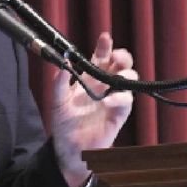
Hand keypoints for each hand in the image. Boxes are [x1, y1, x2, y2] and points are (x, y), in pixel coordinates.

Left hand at [49, 32, 136, 186]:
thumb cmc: (64, 123)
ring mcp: (113, 99)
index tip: (105, 37)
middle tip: (116, 57)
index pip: (101, 57)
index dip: (105, 46)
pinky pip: (126, 102)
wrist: (69, 149)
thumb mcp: (57, 101)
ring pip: (129, 80)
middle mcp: (105, 86)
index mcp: (90, 79)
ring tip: (116, 78)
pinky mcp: (118, 115)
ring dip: (125, 76)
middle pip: (121, 65)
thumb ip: (59, 83)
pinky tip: (109, 100)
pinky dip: (119, 98)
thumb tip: (63, 64)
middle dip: (122, 57)